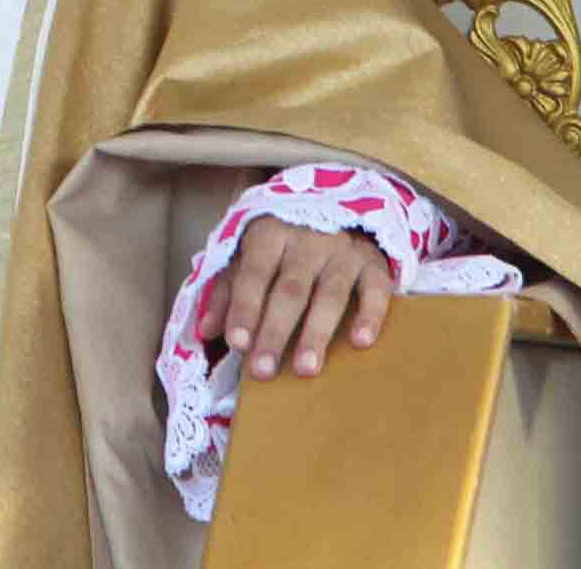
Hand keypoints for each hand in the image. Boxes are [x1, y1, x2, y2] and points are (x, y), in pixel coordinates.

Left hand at [196, 217, 392, 378]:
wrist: (338, 208)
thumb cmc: (283, 243)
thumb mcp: (249, 254)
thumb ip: (226, 290)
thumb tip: (205, 330)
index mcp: (269, 233)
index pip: (253, 274)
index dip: (244, 308)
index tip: (237, 343)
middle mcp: (307, 238)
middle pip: (289, 289)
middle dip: (275, 331)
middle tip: (263, 370)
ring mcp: (343, 250)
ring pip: (330, 294)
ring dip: (316, 332)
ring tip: (305, 369)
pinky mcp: (374, 263)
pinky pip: (375, 290)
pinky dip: (369, 315)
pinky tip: (361, 342)